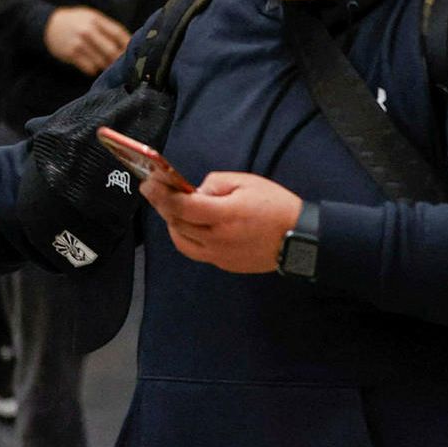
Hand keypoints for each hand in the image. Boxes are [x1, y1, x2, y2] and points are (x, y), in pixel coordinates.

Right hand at [44, 6, 129, 75]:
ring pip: (101, 61)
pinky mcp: (71, 54)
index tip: (133, 51)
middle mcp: (88, 31)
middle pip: (112, 49)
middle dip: (119, 59)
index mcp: (96, 20)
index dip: (128, 44)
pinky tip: (95, 67)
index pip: (118, 33)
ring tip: (109, 66)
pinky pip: (89, 67)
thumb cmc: (76, 21)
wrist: (48, 24)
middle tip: (123, 63)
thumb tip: (129, 42)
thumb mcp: (92, 17)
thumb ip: (108, 27)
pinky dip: (94, 70)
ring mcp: (79, 43)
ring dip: (107, 66)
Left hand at [141, 171, 301, 274]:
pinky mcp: (222, 264)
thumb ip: (217, 183)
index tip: (148, 184)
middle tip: (157, 192)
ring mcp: (218, 255)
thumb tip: (196, 191)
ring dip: (173, 223)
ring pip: (181, 240)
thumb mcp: (249, 182)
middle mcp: (216, 238)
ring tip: (174, 209)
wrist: (298, 237)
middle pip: (177, 223)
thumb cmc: (276, 205)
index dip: (161, 194)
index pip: (182, 205)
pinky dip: (186, 237)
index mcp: (224, 214)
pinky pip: (195, 251)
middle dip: (164, 206)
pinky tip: (191, 227)